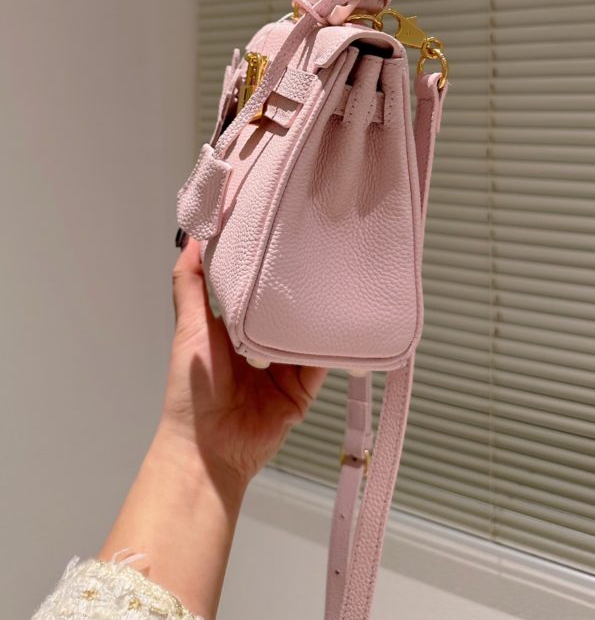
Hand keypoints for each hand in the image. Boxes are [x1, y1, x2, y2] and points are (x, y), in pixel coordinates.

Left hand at [157, 236, 327, 488]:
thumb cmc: (193, 388)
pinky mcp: (302, 390)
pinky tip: (344, 323)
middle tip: (320, 252)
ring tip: (338, 280)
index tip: (281, 234)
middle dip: (300, 289)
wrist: (208, 448)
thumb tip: (192, 237)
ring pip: (307, 335)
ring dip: (319, 315)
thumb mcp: (189, 326)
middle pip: (286, 312)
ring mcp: (284, 369)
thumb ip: (190, 283)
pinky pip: (322, 364)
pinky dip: (332, 347)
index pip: (256, 290)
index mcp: (235, 330)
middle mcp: (262, 347)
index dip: (267, 267)